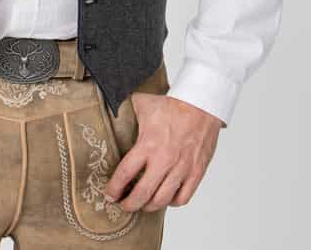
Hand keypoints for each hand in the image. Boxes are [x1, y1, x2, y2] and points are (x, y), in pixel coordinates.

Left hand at [103, 93, 224, 212]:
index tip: (109, 194)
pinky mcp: (196, 172)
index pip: (125, 173)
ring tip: (142, 204)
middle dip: (129, 204)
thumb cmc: (172, 104)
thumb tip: (108, 110)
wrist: (201, 103)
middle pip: (142, 194)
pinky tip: (165, 198)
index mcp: (148, 144)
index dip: (114, 188)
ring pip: (162, 200)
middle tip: (123, 205)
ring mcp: (182, 168)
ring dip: (148, 207)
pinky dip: (172, 203)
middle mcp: (164, 159)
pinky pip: (183, 198)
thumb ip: (124, 110)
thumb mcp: (142, 103)